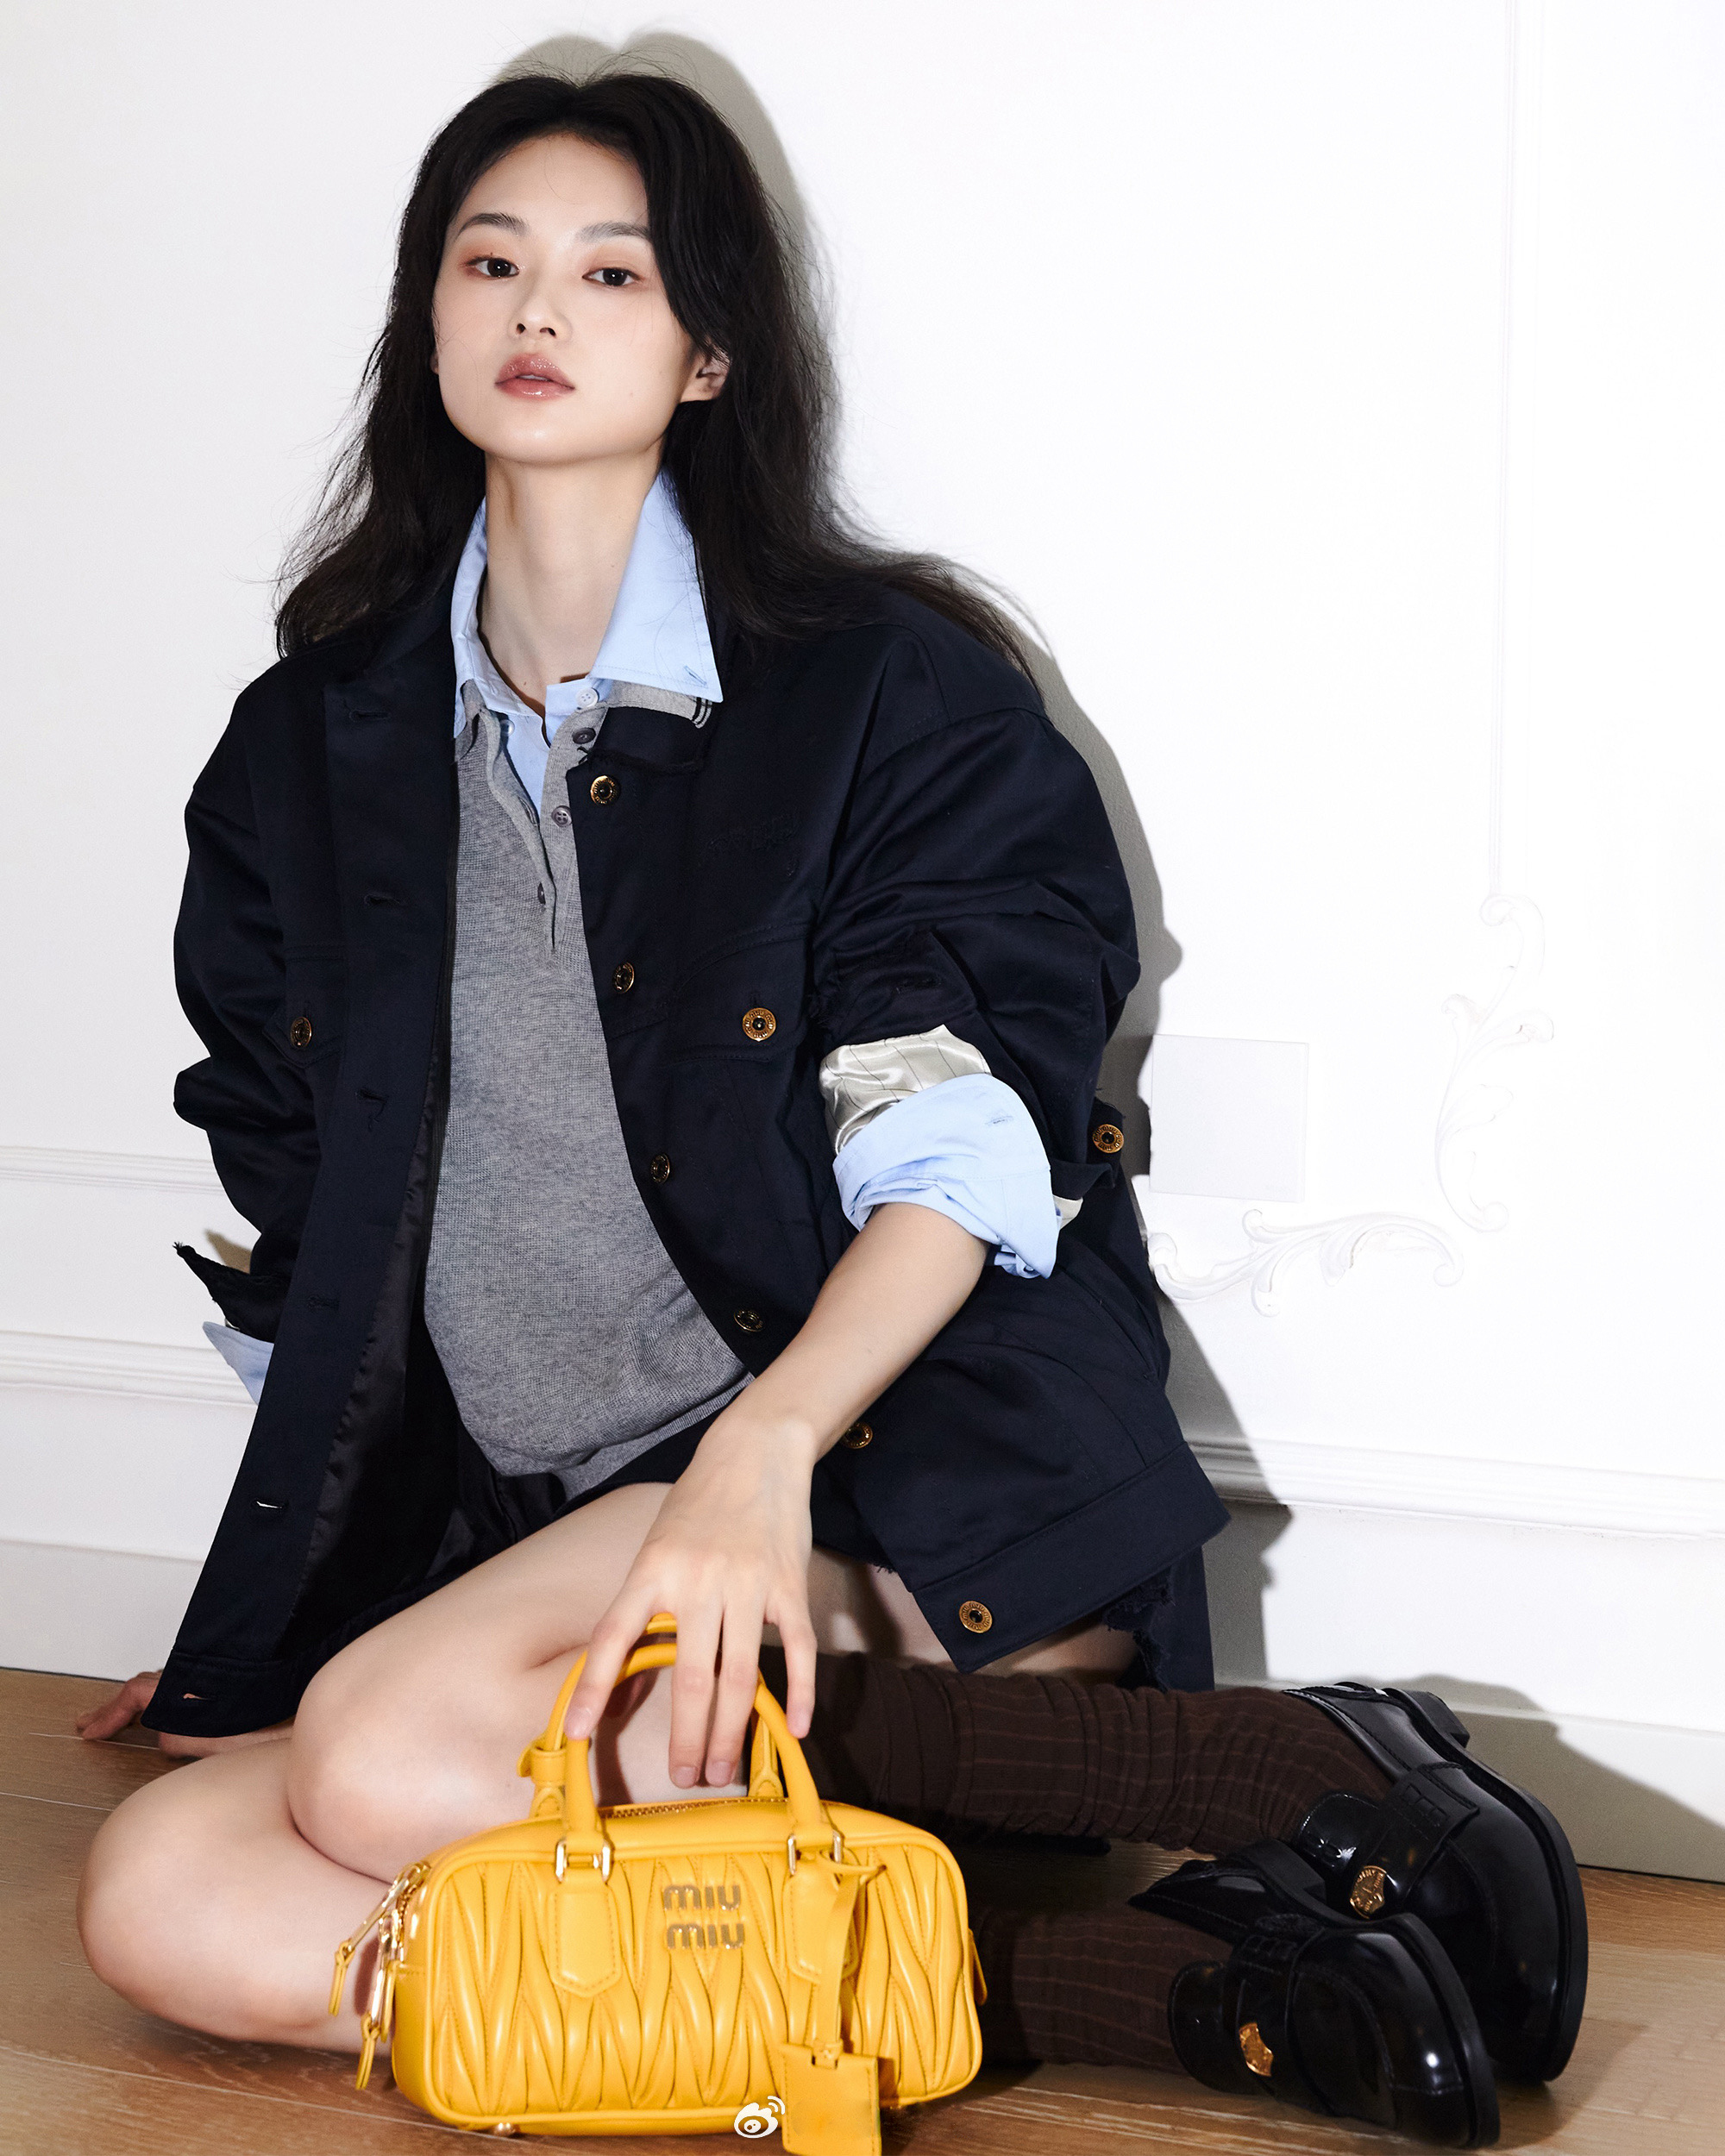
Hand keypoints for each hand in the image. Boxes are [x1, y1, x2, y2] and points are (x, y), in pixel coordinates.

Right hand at [74, 1670, 290, 1755]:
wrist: (314, 1708)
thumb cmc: (282, 1727)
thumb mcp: (225, 1743)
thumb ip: (187, 1738)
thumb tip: (162, 1736)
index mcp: (194, 1687)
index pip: (137, 1692)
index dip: (109, 1713)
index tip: (89, 1731)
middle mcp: (202, 1674)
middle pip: (148, 1683)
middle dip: (117, 1705)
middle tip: (93, 1722)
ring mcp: (215, 1675)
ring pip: (168, 1682)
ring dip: (141, 1701)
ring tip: (121, 1718)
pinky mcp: (233, 1681)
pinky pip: (186, 1684)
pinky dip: (165, 1697)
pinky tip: (166, 1714)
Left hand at [564, 1402, 818, 1788]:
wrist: (755, 1452)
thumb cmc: (698, 1503)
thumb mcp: (657, 1543)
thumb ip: (648, 1600)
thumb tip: (633, 1666)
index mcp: (653, 1569)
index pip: (615, 1637)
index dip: (594, 1688)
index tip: (576, 1732)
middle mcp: (698, 1581)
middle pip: (690, 1678)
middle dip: (686, 1738)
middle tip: (684, 1778)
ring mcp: (748, 1585)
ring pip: (739, 1675)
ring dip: (732, 1731)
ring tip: (724, 1770)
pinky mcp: (789, 1585)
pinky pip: (795, 1650)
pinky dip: (799, 1694)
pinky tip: (793, 1729)